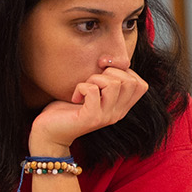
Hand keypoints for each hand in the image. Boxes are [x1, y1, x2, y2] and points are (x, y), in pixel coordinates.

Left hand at [28, 67, 147, 154]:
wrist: (50, 132)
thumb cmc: (68, 108)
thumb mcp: (93, 91)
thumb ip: (105, 79)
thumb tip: (109, 59)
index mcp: (121, 107)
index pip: (141, 85)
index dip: (125, 71)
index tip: (105, 71)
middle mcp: (117, 113)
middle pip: (130, 81)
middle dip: (109, 72)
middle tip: (92, 81)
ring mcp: (105, 117)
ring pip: (114, 84)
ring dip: (95, 79)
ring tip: (83, 88)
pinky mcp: (91, 118)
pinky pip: (92, 90)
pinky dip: (81, 87)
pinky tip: (75, 96)